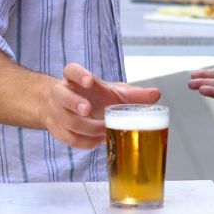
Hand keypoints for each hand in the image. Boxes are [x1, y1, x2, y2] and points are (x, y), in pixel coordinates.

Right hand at [44, 63, 161, 148]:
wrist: (74, 110)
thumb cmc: (97, 98)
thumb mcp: (115, 93)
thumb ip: (134, 95)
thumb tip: (156, 94)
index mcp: (75, 79)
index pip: (70, 70)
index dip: (78, 74)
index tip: (89, 81)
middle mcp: (62, 93)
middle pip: (59, 94)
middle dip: (73, 102)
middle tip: (88, 109)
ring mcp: (56, 111)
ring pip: (62, 119)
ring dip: (82, 127)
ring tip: (102, 130)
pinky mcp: (56, 129)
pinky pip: (66, 137)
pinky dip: (83, 142)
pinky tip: (98, 142)